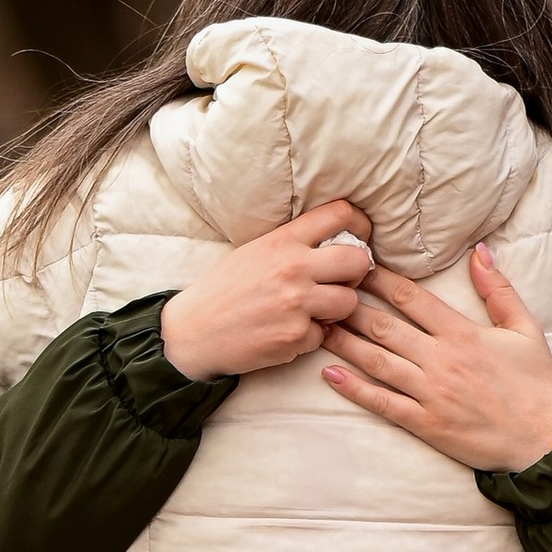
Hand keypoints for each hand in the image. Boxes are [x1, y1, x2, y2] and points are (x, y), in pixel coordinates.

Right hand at [161, 201, 374, 378]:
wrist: (192, 332)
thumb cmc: (222, 290)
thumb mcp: (254, 252)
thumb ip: (293, 244)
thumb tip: (335, 242)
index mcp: (283, 241)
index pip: (340, 214)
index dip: (360, 224)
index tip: (359, 237)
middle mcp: (293, 268)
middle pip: (358, 260)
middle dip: (356, 272)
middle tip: (341, 280)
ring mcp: (297, 304)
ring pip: (349, 302)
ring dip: (336, 309)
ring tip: (313, 310)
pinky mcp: (296, 336)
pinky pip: (323, 335)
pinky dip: (309, 336)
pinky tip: (286, 332)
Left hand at [319, 245, 551, 470]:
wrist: (544, 439)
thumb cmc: (534, 384)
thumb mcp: (525, 329)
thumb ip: (498, 290)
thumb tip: (479, 251)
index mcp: (462, 333)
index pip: (410, 298)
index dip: (379, 280)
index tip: (357, 266)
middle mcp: (441, 359)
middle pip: (384, 326)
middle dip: (351, 306)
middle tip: (325, 292)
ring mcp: (430, 393)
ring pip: (377, 361)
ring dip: (344, 342)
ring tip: (319, 326)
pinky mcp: (425, 423)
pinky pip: (382, 402)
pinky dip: (354, 388)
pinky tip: (330, 375)